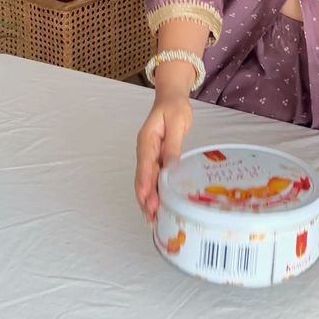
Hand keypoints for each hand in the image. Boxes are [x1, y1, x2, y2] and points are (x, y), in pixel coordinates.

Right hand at [135, 94, 192, 221]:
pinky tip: (157, 207)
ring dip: (147, 199)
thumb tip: (170, 167)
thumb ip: (173, 145)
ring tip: (152, 219)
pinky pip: (152, 178)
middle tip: (151, 216)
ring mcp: (149, 156)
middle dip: (145, 197)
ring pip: (145, 181)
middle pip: (142, 177)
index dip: (145, 183)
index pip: (145, 165)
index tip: (146, 199)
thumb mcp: (177, 122)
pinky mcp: (156, 160)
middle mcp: (145, 150)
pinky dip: (153, 193)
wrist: (172, 99)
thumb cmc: (174, 108)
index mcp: (147, 140)